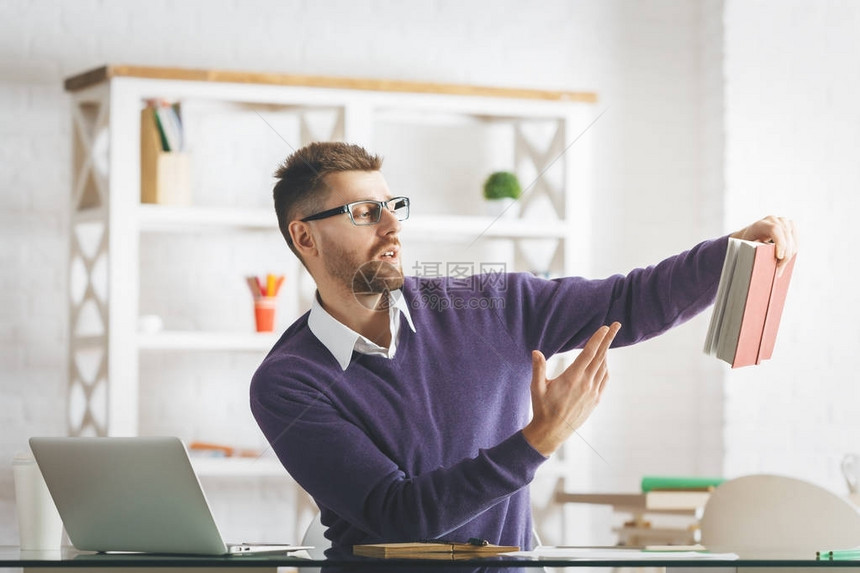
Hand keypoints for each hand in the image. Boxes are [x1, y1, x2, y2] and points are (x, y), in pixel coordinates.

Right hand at [522, 322, 620, 455]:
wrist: (552, 431)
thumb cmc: (542, 408)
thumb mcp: (536, 387)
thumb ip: (538, 368)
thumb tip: (536, 351)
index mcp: (572, 378)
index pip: (589, 353)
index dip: (598, 339)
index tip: (604, 327)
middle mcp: (586, 384)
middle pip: (601, 356)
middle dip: (608, 339)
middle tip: (616, 325)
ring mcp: (593, 393)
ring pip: (603, 367)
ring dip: (606, 352)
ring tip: (607, 341)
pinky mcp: (595, 400)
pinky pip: (604, 380)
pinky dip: (606, 368)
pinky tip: (604, 363)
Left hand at [730, 215, 797, 272]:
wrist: (750, 234)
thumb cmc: (747, 242)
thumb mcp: (745, 246)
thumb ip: (751, 253)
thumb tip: (758, 269)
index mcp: (760, 224)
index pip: (775, 229)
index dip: (780, 243)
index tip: (779, 257)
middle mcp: (772, 220)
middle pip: (786, 236)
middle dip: (785, 255)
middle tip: (778, 270)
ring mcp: (782, 221)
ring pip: (793, 239)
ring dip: (789, 255)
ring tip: (780, 266)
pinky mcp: (790, 225)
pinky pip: (796, 240)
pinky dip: (793, 251)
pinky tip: (786, 259)